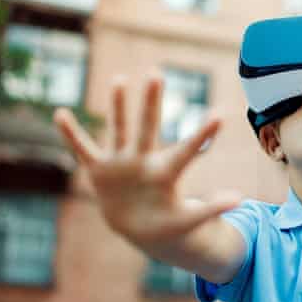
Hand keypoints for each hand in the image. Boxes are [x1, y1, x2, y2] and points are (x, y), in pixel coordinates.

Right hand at [53, 77, 239, 245]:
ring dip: (117, 108)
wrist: (141, 227)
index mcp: (166, 172)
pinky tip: (60, 113)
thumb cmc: (169, 222)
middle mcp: (144, 161)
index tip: (219, 114)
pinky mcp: (100, 170)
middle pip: (148, 129)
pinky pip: (83, 150)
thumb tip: (240, 201)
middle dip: (151, 104)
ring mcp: (121, 163)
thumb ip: (211, 210)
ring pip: (119, 131)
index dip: (202, 135)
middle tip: (155, 74)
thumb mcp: (189, 221)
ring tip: (118, 81)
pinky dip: (71, 135)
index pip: (186, 150)